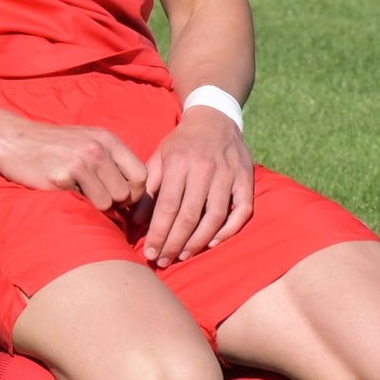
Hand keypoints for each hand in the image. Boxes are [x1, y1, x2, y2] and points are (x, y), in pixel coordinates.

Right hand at [0, 123, 146, 209]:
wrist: (13, 140)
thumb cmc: (53, 146)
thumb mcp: (87, 141)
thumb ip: (111, 160)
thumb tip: (134, 192)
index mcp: (107, 139)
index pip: (141, 174)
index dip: (136, 192)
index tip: (123, 199)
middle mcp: (97, 149)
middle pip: (127, 192)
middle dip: (117, 203)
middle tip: (100, 201)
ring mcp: (80, 162)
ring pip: (109, 202)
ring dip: (97, 206)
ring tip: (81, 195)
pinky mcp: (62, 177)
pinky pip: (86, 204)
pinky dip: (79, 204)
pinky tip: (65, 191)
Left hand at [141, 106, 253, 265]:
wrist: (214, 118)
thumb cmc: (182, 143)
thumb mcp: (159, 158)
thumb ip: (148, 189)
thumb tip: (134, 221)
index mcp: (180, 162)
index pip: (167, 206)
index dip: (158, 233)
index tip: (149, 252)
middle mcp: (205, 169)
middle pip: (189, 216)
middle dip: (174, 243)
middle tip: (163, 261)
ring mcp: (228, 174)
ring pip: (215, 217)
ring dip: (198, 242)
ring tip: (183, 255)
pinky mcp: (246, 178)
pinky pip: (242, 211)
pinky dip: (229, 230)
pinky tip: (212, 242)